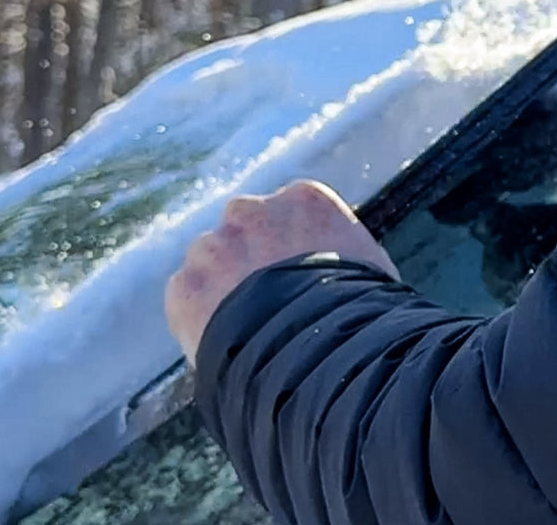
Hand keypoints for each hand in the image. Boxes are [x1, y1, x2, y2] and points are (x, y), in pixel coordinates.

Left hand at [165, 180, 397, 363]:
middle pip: (244, 233)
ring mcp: (214, 246)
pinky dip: (199, 322)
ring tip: (249, 338)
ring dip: (222, 292)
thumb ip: (342, 255)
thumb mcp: (371, 272)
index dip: (292, 255)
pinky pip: (187, 300)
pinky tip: (228, 347)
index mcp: (305, 199)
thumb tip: (345, 274)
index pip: (288, 218)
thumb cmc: (366, 318)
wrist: (322, 358)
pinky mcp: (185, 287)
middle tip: (269, 311)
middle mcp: (252, 211)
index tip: (300, 285)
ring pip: (210, 265)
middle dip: (252, 264)